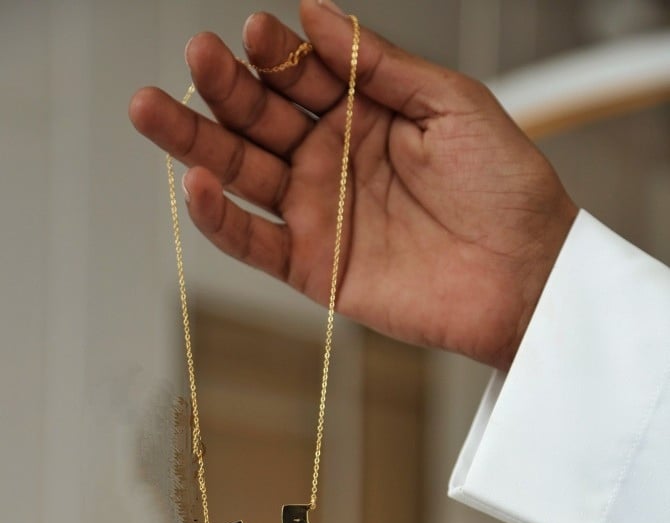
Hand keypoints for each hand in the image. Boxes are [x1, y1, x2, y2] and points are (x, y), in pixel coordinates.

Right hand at [129, 0, 576, 369]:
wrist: (526, 274)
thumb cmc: (505, 187)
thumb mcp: (451, 103)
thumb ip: (380, 62)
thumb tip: (315, 12)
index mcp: (364, 115)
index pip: (301, 75)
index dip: (275, 53)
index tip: (255, 31)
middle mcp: (331, 162)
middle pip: (258, 119)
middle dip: (224, 86)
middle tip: (197, 56)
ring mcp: (317, 214)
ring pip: (241, 174)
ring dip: (195, 143)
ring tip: (152, 109)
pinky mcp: (312, 269)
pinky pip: (253, 242)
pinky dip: (220, 218)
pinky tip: (195, 183)